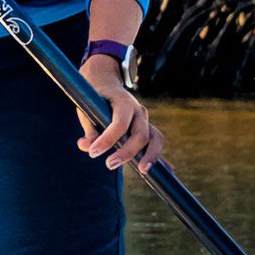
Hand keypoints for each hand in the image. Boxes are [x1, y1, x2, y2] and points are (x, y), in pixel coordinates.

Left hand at [77, 58, 165, 176]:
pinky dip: (160, 156)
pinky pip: (157, 143)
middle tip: (109, 165)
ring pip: (156, 139)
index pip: (119, 123)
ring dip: (151, 156)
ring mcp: (145, 120)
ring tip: (143, 171)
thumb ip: (89, 129)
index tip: (93, 153)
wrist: (107, 83)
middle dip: (127, 152)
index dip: (107, 140)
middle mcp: (138, 111)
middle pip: (141, 134)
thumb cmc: (95, 98)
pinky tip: (168, 171)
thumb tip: (86, 146)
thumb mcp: (87, 110)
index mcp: (123, 102)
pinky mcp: (147, 129)